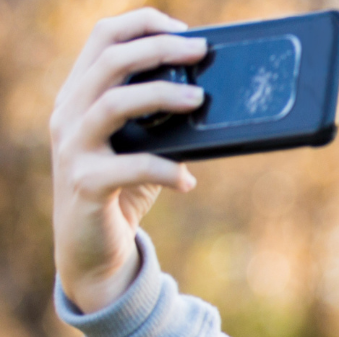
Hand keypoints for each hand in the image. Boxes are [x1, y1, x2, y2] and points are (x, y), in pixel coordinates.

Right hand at [51, 9, 207, 313]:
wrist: (93, 249)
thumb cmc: (123, 189)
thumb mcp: (141, 145)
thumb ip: (160, 119)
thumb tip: (210, 95)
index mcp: (80, 95)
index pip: (103, 38)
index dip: (143, 25)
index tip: (185, 31)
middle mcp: (69, 114)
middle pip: (111, 61)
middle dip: (160, 49)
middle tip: (202, 52)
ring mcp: (73, 148)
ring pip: (113, 104)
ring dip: (161, 96)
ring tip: (199, 101)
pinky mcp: (85, 184)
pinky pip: (130, 167)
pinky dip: (165, 170)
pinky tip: (187, 180)